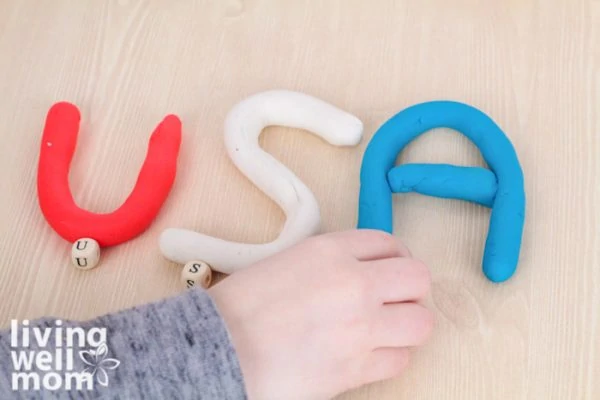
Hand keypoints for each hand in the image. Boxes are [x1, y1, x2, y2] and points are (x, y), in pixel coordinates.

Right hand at [209, 230, 432, 399]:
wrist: (220, 349)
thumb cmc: (242, 306)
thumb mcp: (287, 261)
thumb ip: (332, 260)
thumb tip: (363, 270)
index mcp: (331, 250)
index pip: (390, 244)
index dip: (396, 259)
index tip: (391, 272)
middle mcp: (354, 282)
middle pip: (418, 278)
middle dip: (411, 290)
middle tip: (396, 301)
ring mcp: (361, 326)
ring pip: (420, 322)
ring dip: (407, 326)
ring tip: (387, 331)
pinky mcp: (357, 367)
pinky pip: (400, 360)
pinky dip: (390, 358)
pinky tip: (370, 354)